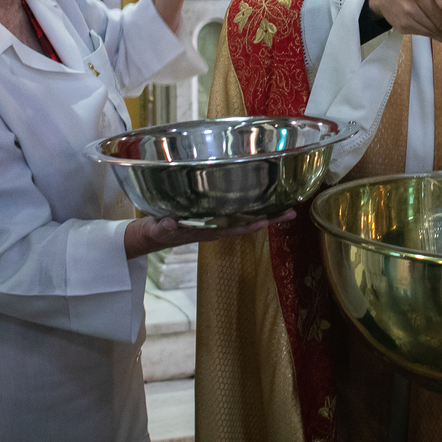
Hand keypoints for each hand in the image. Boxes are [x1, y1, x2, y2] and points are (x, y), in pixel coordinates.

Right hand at [123, 209, 294, 259]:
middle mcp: (215, 228)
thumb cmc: (153, 232)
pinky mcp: (211, 219)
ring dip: (265, 215)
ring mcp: (215, 225)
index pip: (233, 228)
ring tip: (286, 208)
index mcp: (205, 231)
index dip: (250, 224)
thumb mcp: (156, 229)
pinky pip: (236, 215)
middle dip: (269, 220)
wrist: (148, 237)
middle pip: (247, 225)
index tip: (267, 221)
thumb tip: (173, 223)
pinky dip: (251, 210)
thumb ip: (164, 226)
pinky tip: (262, 204)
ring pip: (244, 220)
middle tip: (292, 213)